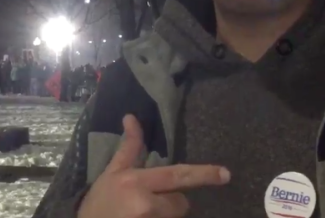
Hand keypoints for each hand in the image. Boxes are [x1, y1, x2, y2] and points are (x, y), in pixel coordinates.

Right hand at [78, 114, 230, 217]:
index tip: (225, 174)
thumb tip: (132, 117)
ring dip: (165, 215)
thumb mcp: (111, 173)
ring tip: (141, 214)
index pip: (176, 176)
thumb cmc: (98, 203)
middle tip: (148, 204)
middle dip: (173, 202)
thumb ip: (129, 149)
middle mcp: (145, 204)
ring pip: (174, 216)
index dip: (203, 174)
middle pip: (181, 202)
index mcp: (135, 182)